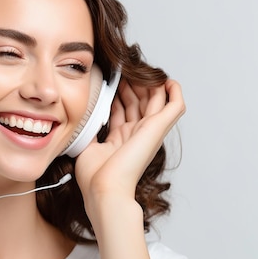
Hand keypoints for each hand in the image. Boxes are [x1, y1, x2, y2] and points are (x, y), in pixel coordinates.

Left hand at [75, 79, 185, 210]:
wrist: (104, 189)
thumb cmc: (94, 177)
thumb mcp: (86, 146)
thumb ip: (89, 130)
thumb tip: (82, 116)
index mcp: (121, 139)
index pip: (123, 110)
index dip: (119, 93)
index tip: (111, 78)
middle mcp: (136, 134)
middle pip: (139, 101)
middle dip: (131, 84)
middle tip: (122, 68)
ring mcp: (149, 131)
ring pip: (156, 99)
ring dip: (148, 83)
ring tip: (137, 68)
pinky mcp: (158, 128)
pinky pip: (175, 105)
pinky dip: (174, 91)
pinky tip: (167, 80)